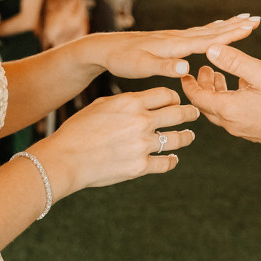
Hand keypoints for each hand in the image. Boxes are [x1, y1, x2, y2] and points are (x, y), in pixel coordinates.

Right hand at [36, 87, 197, 196]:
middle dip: (190, 112)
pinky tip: (173, 158)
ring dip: (186, 136)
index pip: (166, 94)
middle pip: (178, 113)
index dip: (174, 97)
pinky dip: (172, 160)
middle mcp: (141, 121)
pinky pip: (166, 162)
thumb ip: (125, 102)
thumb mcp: (101, 105)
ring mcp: (143, 145)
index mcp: (131, 102)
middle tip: (194, 113)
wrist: (66, 158)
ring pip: (178, 138)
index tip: (176, 101)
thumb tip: (142, 101)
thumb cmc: (78, 130)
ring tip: (189, 136)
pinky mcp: (140, 167)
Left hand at [95, 14, 259, 79]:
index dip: (230, 35)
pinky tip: (216, 29)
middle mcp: (177, 38)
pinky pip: (197, 34)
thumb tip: (186, 68)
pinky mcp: (170, 40)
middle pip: (211, 32)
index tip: (249, 27)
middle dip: (234, 26)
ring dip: (226, 26)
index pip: (208, 41)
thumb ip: (164, 67)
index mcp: (175, 46)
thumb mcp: (141, 68)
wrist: (106, 49)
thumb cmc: (123, 60)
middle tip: (255, 18)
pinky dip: (211, 30)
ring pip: (206, 31)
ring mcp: (174, 37)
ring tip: (243, 18)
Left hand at [180, 44, 260, 150]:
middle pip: (206, 105)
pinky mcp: (252, 131)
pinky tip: (241, 87)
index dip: (189, 84)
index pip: (197, 97)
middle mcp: (231, 122)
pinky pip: (232, 115)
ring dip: (215, 93)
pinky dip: (228, 100)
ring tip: (219, 75)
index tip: (185, 73)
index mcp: (228, 108)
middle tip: (205, 69)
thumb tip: (211, 49)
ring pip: (219, 111)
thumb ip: (234, 60)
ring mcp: (241, 129)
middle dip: (202, 86)